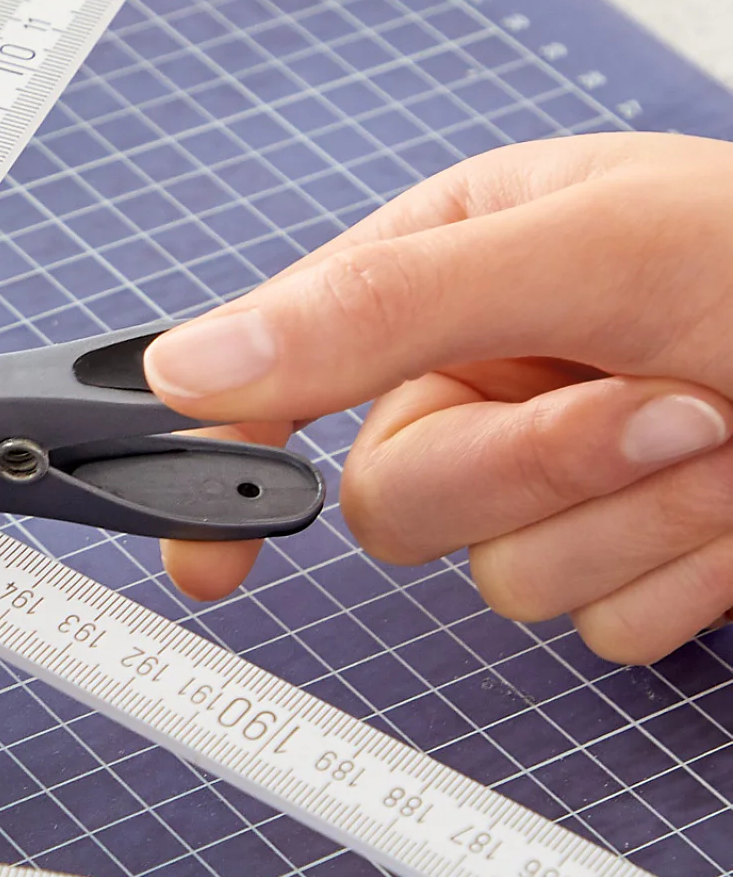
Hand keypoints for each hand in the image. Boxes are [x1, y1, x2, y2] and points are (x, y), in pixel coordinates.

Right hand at [141, 134, 732, 663]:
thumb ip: (378, 306)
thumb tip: (193, 365)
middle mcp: (493, 376)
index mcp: (451, 266)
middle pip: (398, 494)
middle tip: (655, 409)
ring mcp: (565, 480)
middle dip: (528, 470)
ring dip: (631, 520)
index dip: (233, 457)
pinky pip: (600, 626)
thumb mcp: (585, 249)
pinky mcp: (641, 566)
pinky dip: (683, 580)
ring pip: (498, 574)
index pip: (289, 365)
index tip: (208, 558)